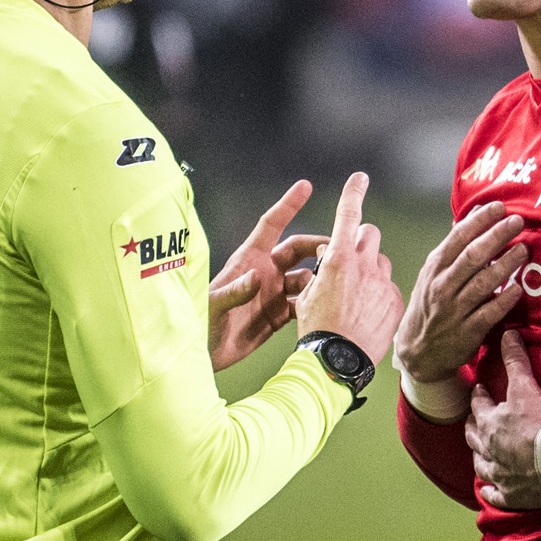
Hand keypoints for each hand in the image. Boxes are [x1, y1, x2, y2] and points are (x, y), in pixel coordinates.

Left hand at [208, 180, 326, 371]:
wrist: (203, 354)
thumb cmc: (200, 323)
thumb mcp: (215, 305)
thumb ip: (236, 290)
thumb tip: (257, 277)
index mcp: (248, 260)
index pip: (271, 225)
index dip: (288, 205)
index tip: (306, 186)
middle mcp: (264, 273)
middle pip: (297, 251)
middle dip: (318, 247)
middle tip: (339, 251)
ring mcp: (272, 294)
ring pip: (305, 278)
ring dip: (319, 280)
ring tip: (334, 284)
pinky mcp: (278, 315)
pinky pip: (304, 304)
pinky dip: (316, 303)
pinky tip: (327, 307)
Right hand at [293, 171, 402, 361]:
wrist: (338, 362)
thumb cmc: (316, 330)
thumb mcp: (306, 295)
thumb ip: (320, 269)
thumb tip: (326, 253)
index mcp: (338, 259)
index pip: (348, 215)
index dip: (353, 192)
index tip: (360, 177)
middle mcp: (363, 265)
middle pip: (370, 234)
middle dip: (361, 240)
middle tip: (351, 258)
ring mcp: (382, 283)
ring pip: (381, 262)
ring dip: (371, 269)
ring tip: (358, 295)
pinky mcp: (395, 301)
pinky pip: (389, 287)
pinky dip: (380, 294)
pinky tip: (369, 314)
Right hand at [394, 202, 528, 384]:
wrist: (419, 351)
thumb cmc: (431, 305)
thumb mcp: (434, 273)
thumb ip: (455, 246)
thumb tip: (476, 212)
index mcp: (435, 268)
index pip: (458, 238)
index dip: (479, 221)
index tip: (499, 207)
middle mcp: (443, 286)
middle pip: (472, 256)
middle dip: (496, 236)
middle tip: (517, 222)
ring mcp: (455, 310)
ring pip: (482, 283)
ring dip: (505, 265)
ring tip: (524, 250)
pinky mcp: (468, 332)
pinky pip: (488, 313)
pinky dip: (503, 300)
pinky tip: (518, 289)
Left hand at [467, 331, 540, 510]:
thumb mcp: (527, 388)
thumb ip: (516, 361)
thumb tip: (508, 334)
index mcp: (490, 423)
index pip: (478, 406)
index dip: (478, 397)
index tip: (478, 391)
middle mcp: (488, 449)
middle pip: (473, 436)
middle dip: (472, 427)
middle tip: (473, 421)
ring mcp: (498, 473)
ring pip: (480, 465)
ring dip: (479, 459)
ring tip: (478, 455)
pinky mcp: (510, 493)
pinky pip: (495, 494)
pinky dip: (491, 492)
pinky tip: (488, 492)